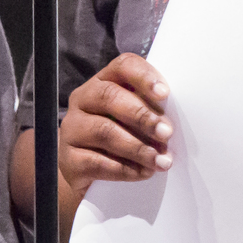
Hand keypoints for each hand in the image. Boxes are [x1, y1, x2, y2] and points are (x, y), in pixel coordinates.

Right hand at [58, 53, 173, 194]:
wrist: (87, 177)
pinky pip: (97, 162)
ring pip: (104, 131)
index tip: (165, 94)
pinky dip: (125, 169)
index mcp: (103, 82)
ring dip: (138, 147)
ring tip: (160, 160)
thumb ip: (149, 111)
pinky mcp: (69, 159)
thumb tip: (173, 120)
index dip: (144, 77)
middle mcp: (83, 100)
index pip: (122, 66)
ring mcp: (72, 129)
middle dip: (142, 116)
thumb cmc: (118, 141)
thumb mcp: (132, 121)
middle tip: (166, 133)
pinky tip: (143, 173)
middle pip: (109, 97)